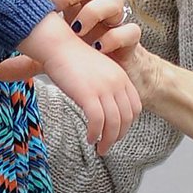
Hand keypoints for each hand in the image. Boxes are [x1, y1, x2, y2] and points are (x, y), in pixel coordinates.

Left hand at [0, 0, 137, 80]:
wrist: (118, 80)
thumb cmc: (84, 61)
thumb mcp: (53, 61)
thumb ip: (28, 62)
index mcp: (77, 5)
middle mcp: (96, 8)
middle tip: (55, 6)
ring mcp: (115, 23)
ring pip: (114, 0)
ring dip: (93, 11)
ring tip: (77, 31)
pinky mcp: (131, 42)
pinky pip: (130, 30)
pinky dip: (114, 37)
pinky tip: (98, 49)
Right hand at [42, 31, 143, 154]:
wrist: (57, 44)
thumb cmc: (71, 57)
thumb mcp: (97, 70)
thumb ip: (104, 86)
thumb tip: (101, 107)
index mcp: (121, 76)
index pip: (135, 107)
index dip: (128, 123)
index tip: (117, 132)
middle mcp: (116, 82)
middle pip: (127, 118)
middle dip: (119, 136)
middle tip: (108, 145)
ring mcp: (104, 89)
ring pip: (113, 123)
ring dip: (108, 140)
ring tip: (99, 148)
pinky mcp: (88, 94)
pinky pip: (97, 121)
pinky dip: (95, 133)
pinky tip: (89, 138)